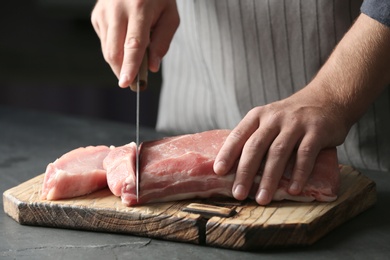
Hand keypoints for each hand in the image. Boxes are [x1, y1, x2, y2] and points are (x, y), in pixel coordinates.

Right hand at [91, 0, 179, 87]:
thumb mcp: (170, 16)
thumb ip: (162, 42)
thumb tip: (152, 67)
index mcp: (139, 7)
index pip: (133, 43)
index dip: (130, 66)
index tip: (126, 82)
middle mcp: (117, 9)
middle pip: (115, 51)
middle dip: (122, 71)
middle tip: (134, 82)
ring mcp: (103, 12)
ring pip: (108, 50)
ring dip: (120, 62)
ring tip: (134, 57)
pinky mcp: (96, 16)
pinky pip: (105, 42)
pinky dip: (116, 49)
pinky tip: (125, 39)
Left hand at [213, 86, 349, 204]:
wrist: (326, 98)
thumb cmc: (291, 116)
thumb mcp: (269, 119)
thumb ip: (255, 137)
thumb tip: (235, 167)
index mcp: (258, 115)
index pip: (238, 134)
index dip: (227, 153)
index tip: (218, 171)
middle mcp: (274, 118)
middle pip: (256, 146)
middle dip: (245, 172)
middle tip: (238, 193)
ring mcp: (295, 124)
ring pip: (278, 152)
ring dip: (269, 178)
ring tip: (262, 199)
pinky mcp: (317, 131)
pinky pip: (305, 155)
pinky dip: (299, 174)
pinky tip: (293, 190)